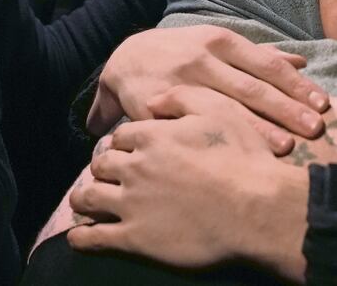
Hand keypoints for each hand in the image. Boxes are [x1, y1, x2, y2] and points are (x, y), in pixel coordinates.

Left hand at [69, 106, 308, 282]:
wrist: (257, 209)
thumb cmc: (243, 158)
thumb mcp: (219, 111)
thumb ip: (182, 98)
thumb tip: (154, 99)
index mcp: (152, 136)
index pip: (121, 137)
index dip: (122, 144)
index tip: (126, 151)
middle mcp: (135, 167)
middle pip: (101, 164)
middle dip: (102, 168)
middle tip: (106, 175)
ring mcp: (131, 204)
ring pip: (89, 197)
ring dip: (83, 197)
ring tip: (84, 202)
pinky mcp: (134, 239)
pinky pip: (93, 238)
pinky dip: (80, 237)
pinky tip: (78, 237)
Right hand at [86, 25, 328, 154]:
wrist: (125, 59)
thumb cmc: (182, 53)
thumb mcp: (217, 43)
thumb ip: (258, 54)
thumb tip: (301, 60)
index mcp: (220, 42)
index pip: (266, 65)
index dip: (296, 84)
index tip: (322, 103)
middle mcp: (202, 60)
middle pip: (251, 88)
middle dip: (286, 109)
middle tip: (315, 128)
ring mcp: (179, 84)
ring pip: (224, 109)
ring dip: (257, 129)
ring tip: (286, 147)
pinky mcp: (157, 108)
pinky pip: (188, 126)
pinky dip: (212, 139)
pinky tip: (230, 155)